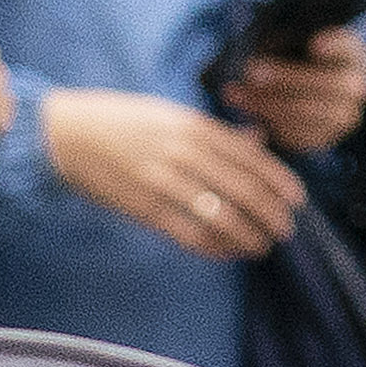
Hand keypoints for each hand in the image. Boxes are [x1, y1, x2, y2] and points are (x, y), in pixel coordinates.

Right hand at [42, 85, 304, 259]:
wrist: (68, 135)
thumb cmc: (121, 121)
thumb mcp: (170, 113)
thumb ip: (215, 130)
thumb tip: (259, 138)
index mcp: (192, 125)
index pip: (250, 156)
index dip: (279, 180)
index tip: (297, 199)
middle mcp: (183, 151)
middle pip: (243, 189)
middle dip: (271, 214)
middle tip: (285, 230)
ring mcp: (163, 181)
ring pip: (221, 216)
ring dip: (248, 236)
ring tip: (261, 246)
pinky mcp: (144, 207)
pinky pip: (189, 234)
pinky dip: (214, 247)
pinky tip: (227, 253)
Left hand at [228, 24, 365, 154]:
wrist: (300, 89)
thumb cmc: (292, 56)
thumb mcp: (291, 41)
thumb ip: (284, 41)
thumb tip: (268, 57)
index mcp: (353, 54)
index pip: (349, 49)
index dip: (334, 47)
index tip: (313, 44)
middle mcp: (356, 87)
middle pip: (332, 85)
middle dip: (288, 79)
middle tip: (252, 71)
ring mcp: (344, 116)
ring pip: (313, 115)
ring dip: (269, 105)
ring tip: (237, 94)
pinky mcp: (325, 138)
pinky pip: (301, 138)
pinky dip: (271, 126)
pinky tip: (248, 113)